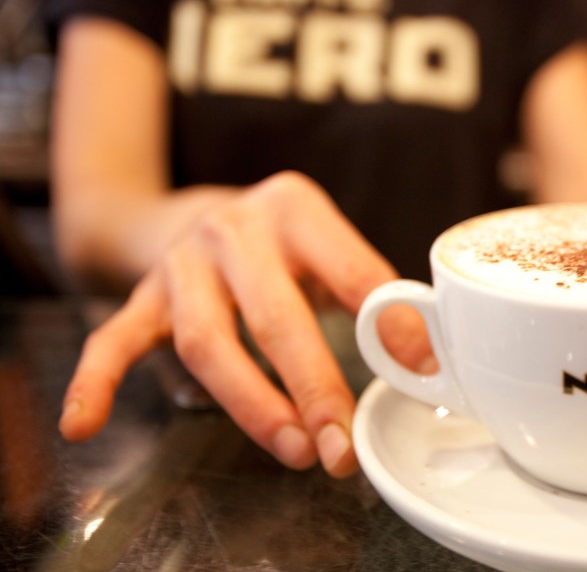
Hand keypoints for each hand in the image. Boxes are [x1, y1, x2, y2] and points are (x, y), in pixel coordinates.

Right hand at [59, 171, 431, 474]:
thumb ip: (371, 295)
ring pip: (205, 342)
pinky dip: (96, 382)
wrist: (200, 211)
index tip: (421, 371)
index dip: (388, 324)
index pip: (349, 269)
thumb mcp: (331, 249)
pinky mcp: (142, 296)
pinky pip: (112, 341)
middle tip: (340, 445)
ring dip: (250, 405)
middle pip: (274, 317)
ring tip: (292, 451)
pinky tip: (83, 424)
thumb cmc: (283, 244)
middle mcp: (234, 229)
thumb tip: (429, 359)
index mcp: (296, 209)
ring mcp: (182, 265)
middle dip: (312, 388)